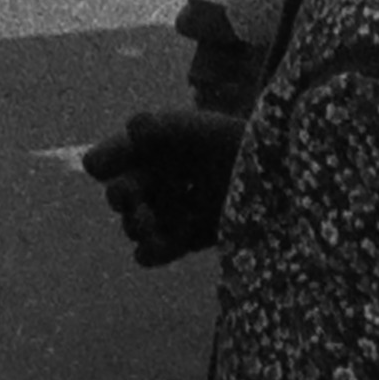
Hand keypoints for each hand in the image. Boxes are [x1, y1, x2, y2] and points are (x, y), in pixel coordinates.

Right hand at [77, 105, 243, 266]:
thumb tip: (133, 126)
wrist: (277, 178)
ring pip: (135, 225)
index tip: (100, 165)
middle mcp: (159, 179)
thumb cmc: (237, 147)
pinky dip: (150, 251)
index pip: (119, 153)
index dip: (109, 159)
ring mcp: (170, 212)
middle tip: (128, 195)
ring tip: (147, 221)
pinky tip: (155, 244)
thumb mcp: (201, 132)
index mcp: (157, 147)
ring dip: (135, 224)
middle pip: (122, 192)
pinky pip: (152, 253)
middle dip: (121, 195)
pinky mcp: (185, 240)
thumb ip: (168, 128)